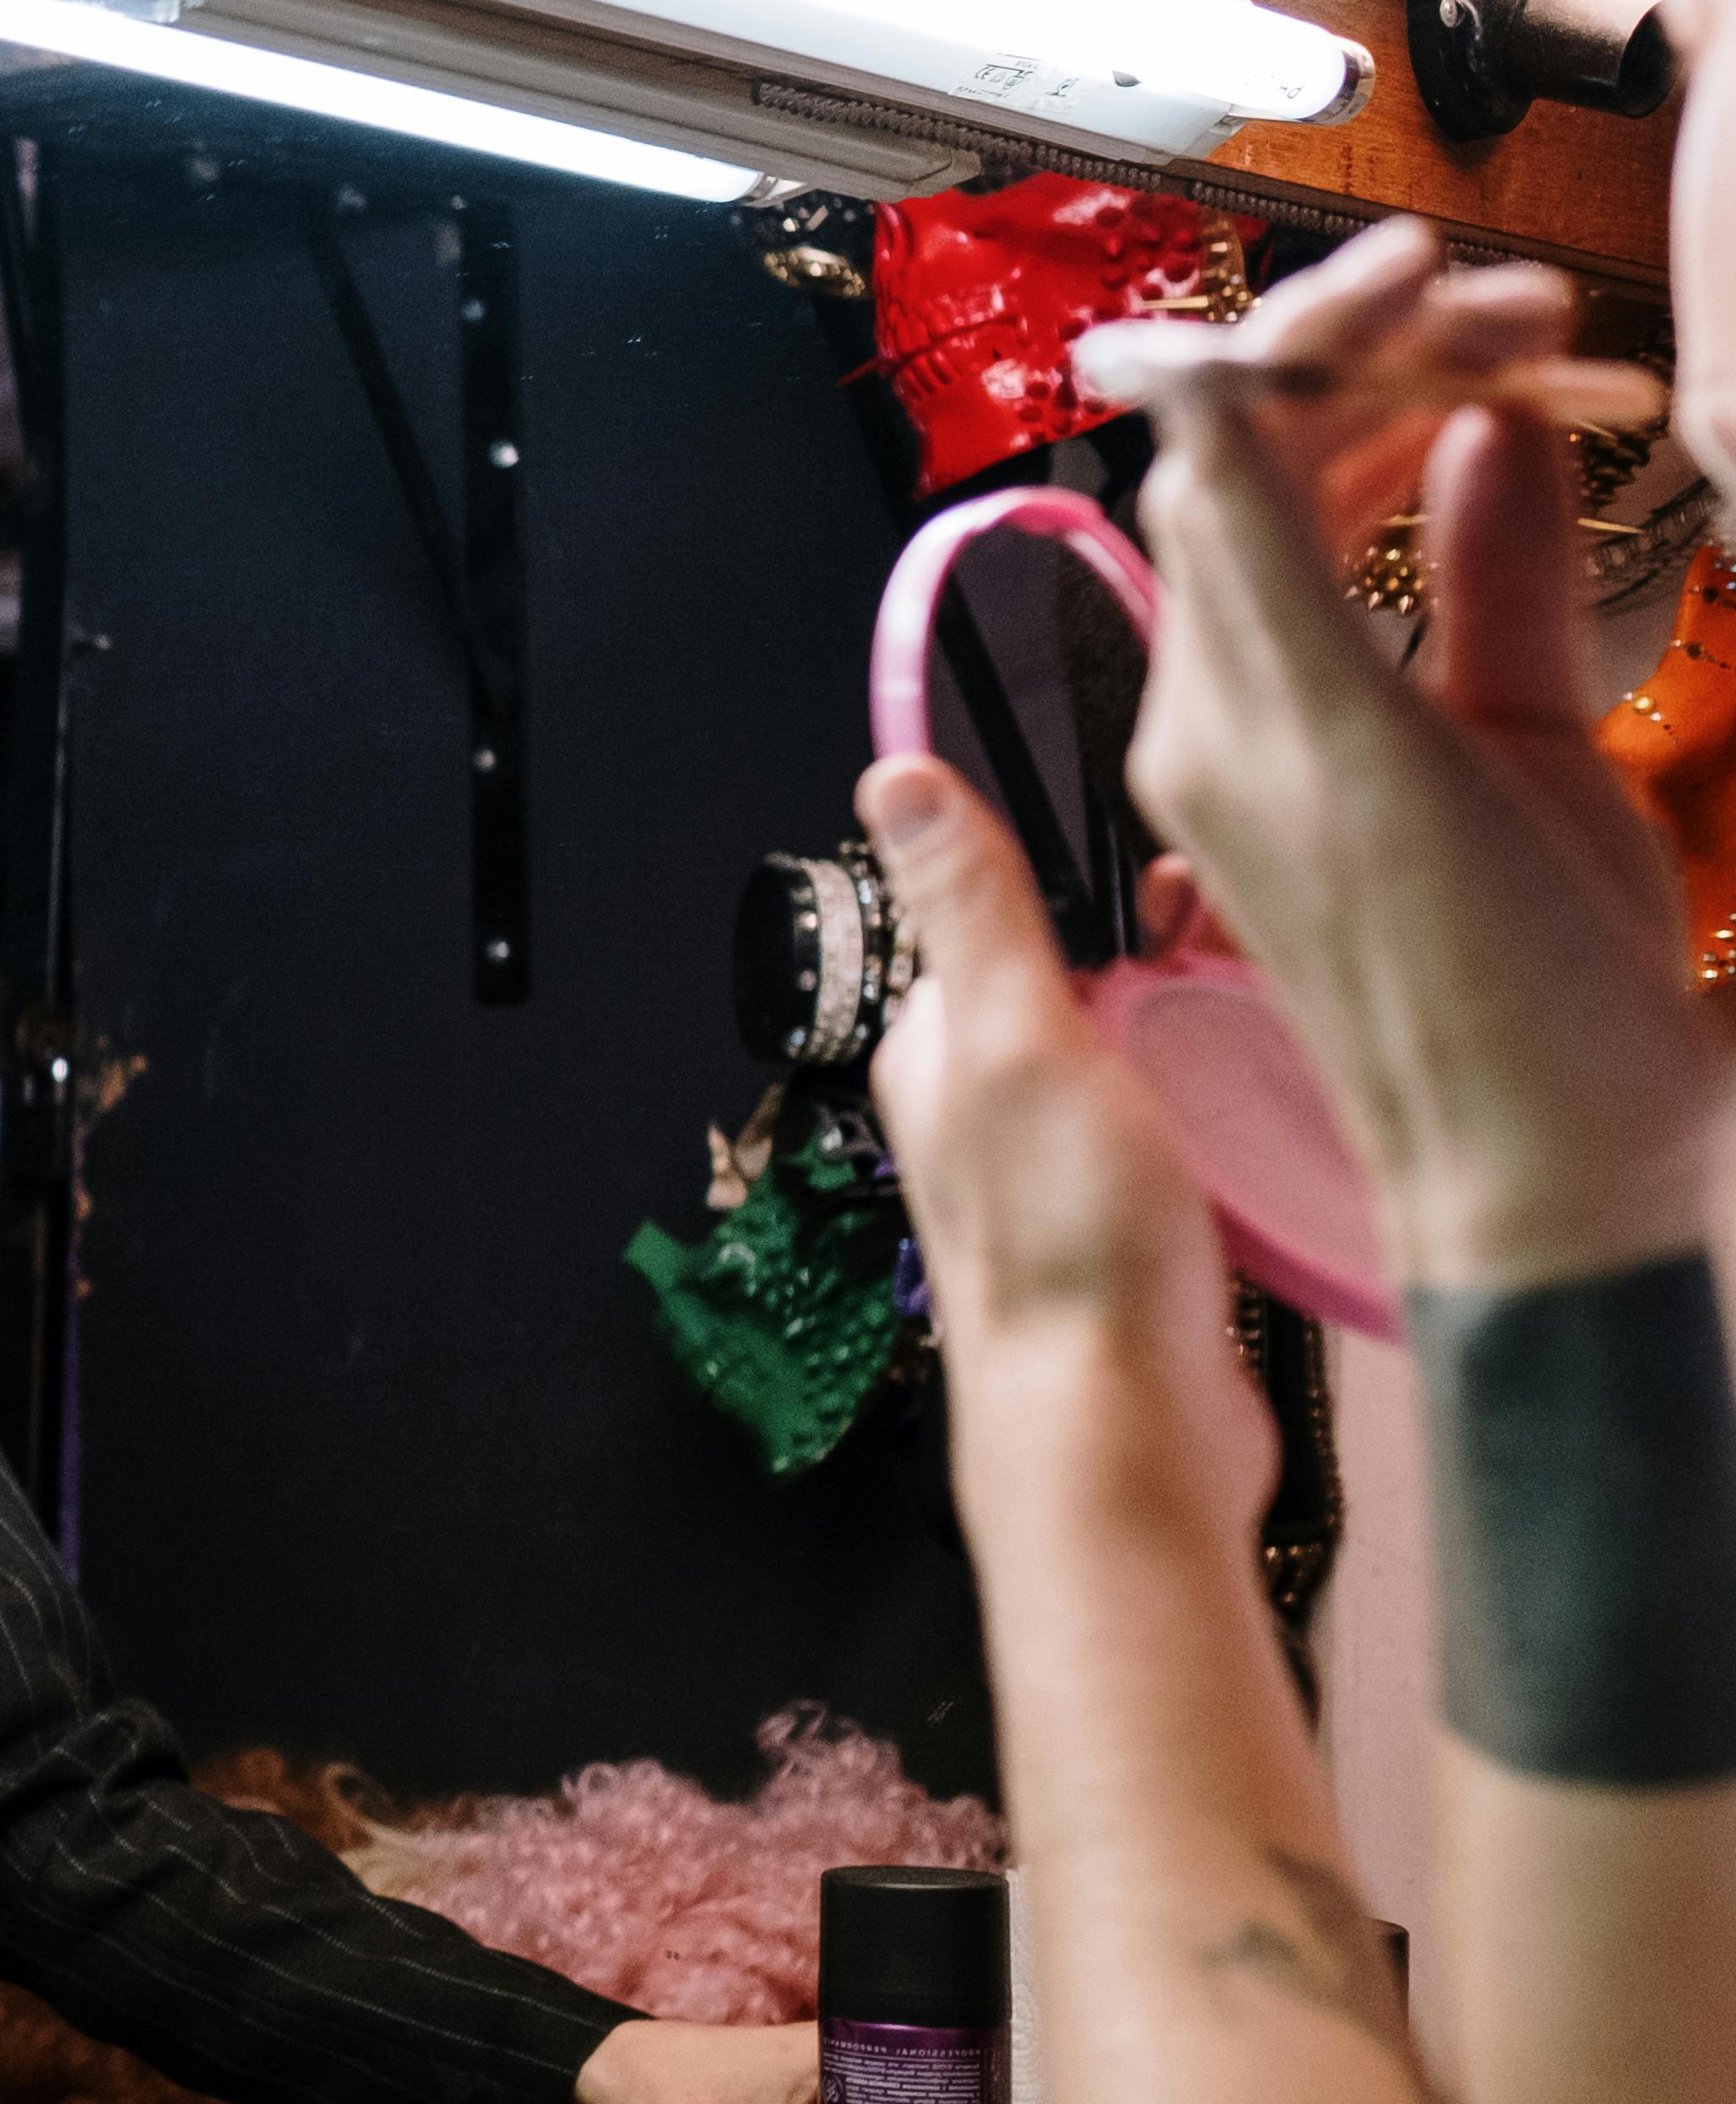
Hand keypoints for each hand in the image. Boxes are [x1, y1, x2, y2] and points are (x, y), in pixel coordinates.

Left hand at [863, 755, 1281, 1530]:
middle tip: (1236, 959)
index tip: (1179, 880)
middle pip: (1093, 970)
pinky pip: (1194, 1117)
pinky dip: (1235, 1095)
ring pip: (1150, 1041)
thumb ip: (967, 909)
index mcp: (939, 1047)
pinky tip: (1271, 1100)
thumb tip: (895, 782)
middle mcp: (989, 1099)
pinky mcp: (1139, 1214)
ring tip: (1265, 1021)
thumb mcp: (1017, 1039)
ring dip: (1213, 1020)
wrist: (1131, 1433)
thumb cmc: (1066, 1257)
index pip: (1006, 907)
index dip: (1100, 876)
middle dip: (1173, 948)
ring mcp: (1065, 1159)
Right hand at [1126, 221, 1720, 1290]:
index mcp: (1250, 728)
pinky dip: (1269, 410)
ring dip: (1353, 346)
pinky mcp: (1309, 744)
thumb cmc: (1536, 999)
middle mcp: (1204, 728)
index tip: (1485, 335)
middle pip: (1218, 457)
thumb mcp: (1532, 735)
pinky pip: (1241, 530)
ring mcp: (1232, 739)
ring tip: (1502, 312)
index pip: (1252, 494)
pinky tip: (1351, 337)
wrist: (1538, 1170)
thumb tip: (1498, 430)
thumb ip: (1497, 580)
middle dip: (1355, 335)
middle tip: (1504, 295)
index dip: (1353, 382)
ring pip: (1224, 464)